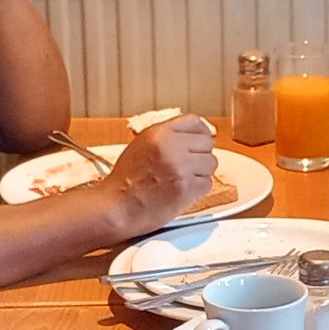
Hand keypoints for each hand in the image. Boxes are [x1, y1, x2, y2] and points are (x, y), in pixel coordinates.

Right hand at [95, 116, 216, 232]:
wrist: (117, 207)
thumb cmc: (125, 180)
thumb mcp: (142, 145)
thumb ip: (167, 137)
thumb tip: (193, 137)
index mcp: (159, 133)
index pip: (195, 122)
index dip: (200, 132)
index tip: (200, 140)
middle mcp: (171, 147)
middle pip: (207, 143)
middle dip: (200, 154)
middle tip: (189, 165)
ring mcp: (181, 167)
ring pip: (211, 163)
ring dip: (201, 172)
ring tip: (183, 179)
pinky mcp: (187, 188)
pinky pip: (207, 183)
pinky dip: (198, 189)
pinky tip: (183, 190)